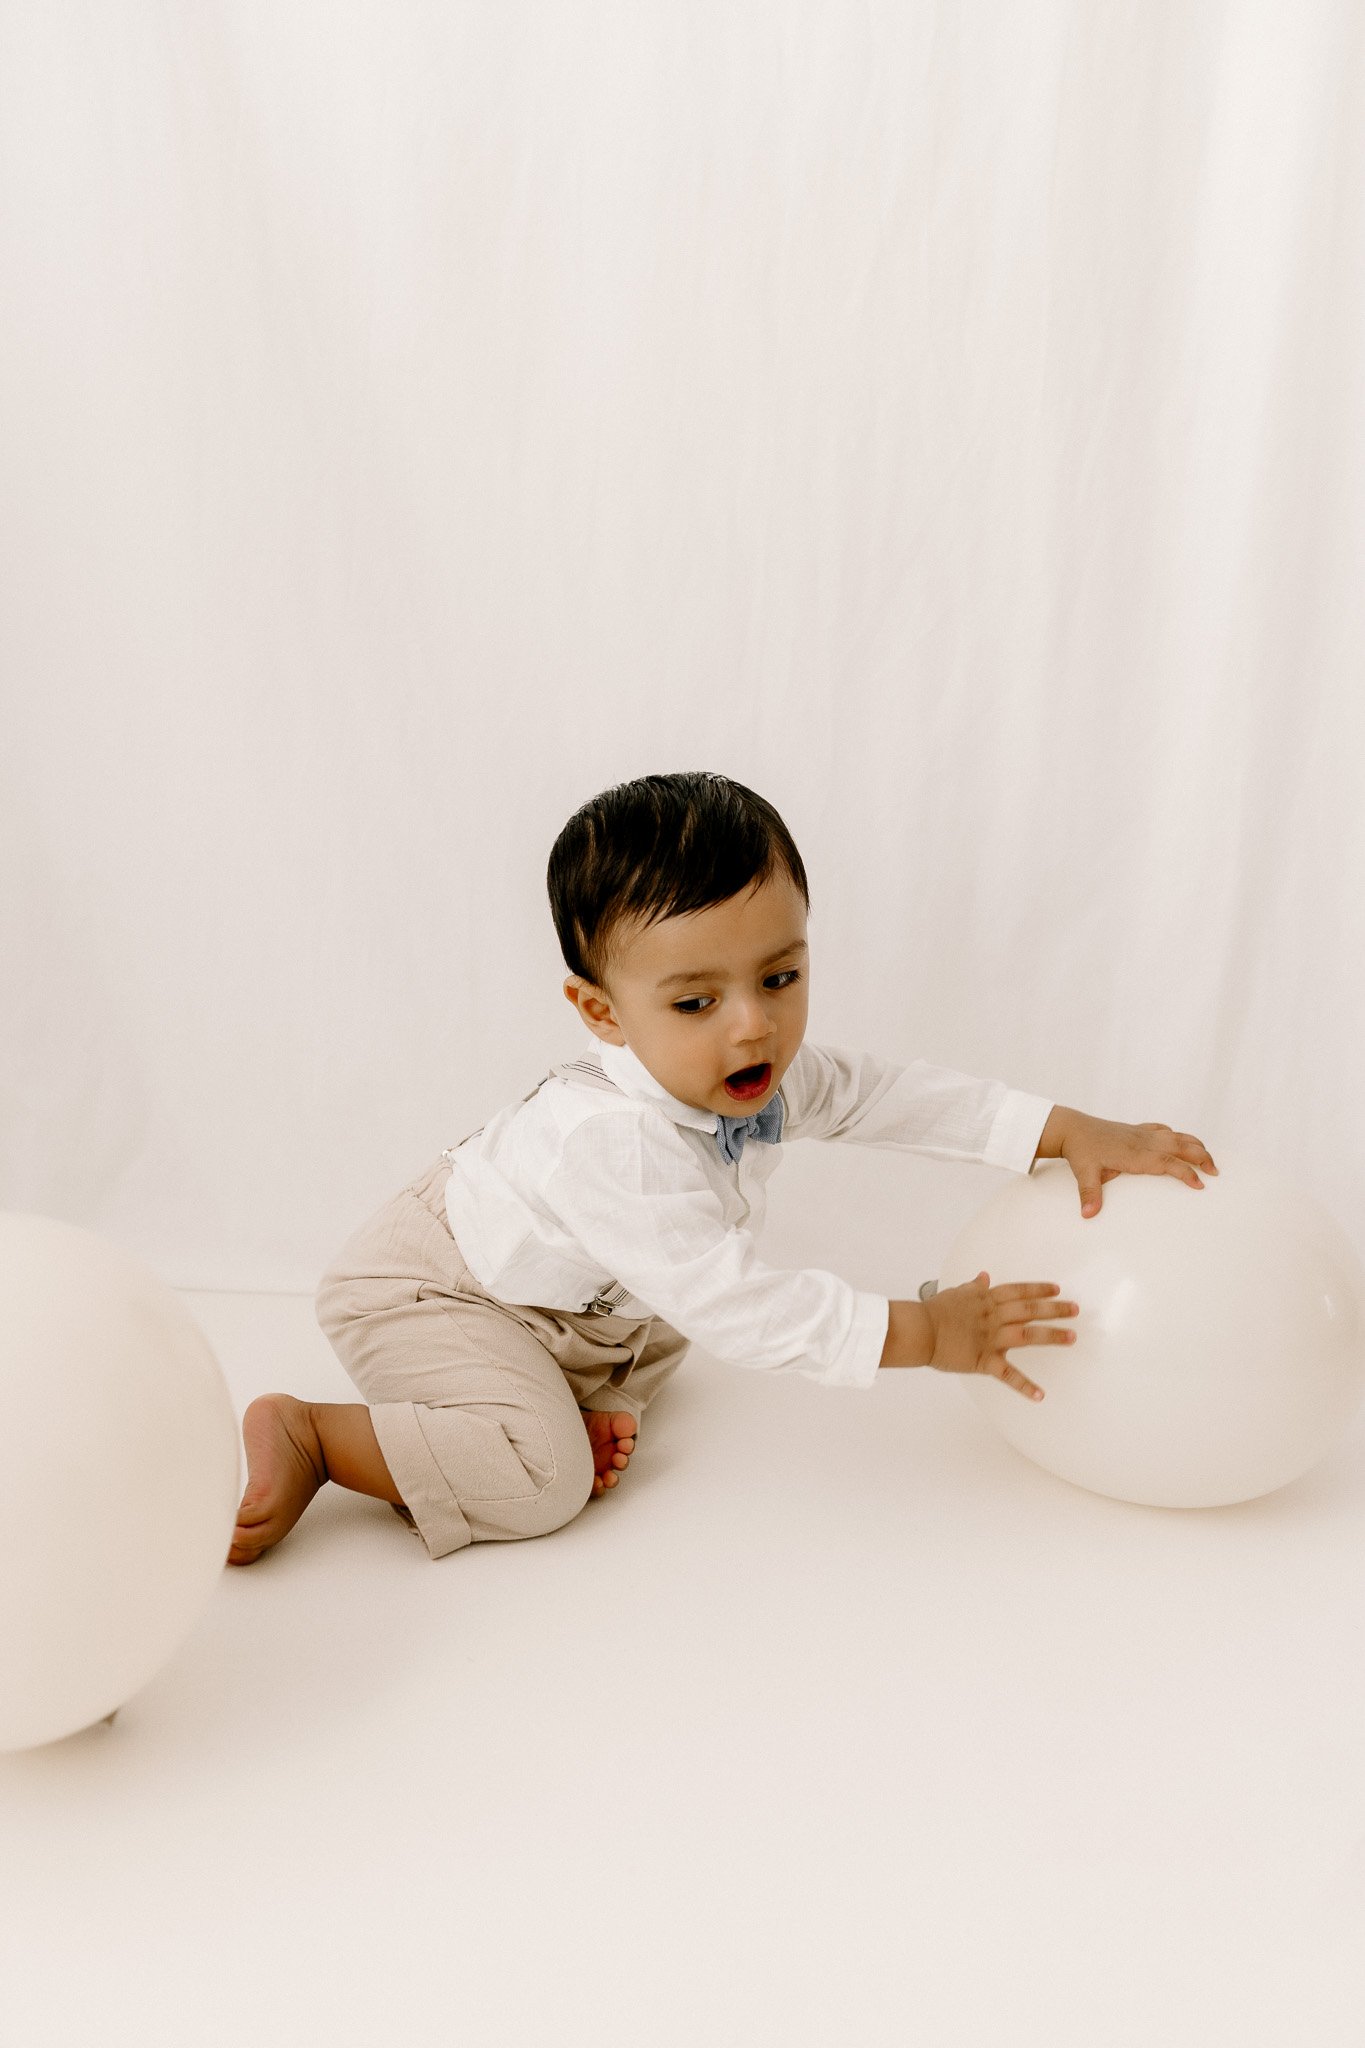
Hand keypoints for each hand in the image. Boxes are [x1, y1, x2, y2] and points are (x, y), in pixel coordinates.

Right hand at [923, 1272, 1077, 1400]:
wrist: (920, 1330)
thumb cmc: (935, 1311)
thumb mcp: (956, 1293)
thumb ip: (974, 1287)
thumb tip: (984, 1277)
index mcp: (987, 1300)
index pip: (1018, 1291)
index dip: (1039, 1290)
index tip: (1056, 1289)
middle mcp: (994, 1317)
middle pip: (1030, 1310)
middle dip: (1055, 1309)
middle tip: (1075, 1310)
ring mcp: (991, 1339)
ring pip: (1027, 1335)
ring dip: (1051, 1336)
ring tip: (1071, 1337)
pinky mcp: (984, 1361)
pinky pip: (1007, 1375)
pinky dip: (1024, 1386)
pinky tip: (1040, 1395)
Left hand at [1038, 1107, 1218, 1217]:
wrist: (1072, 1128)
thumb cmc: (1080, 1150)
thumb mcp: (1084, 1174)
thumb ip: (1090, 1194)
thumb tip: (1088, 1214)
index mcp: (1135, 1155)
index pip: (1168, 1163)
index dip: (1186, 1173)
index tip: (1200, 1185)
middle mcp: (1143, 1142)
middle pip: (1180, 1146)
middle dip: (1201, 1157)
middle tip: (1216, 1172)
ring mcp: (1141, 1134)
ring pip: (1175, 1136)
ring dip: (1194, 1144)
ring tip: (1208, 1157)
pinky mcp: (1135, 1130)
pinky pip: (1162, 1129)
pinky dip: (1176, 1134)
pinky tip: (1179, 1139)